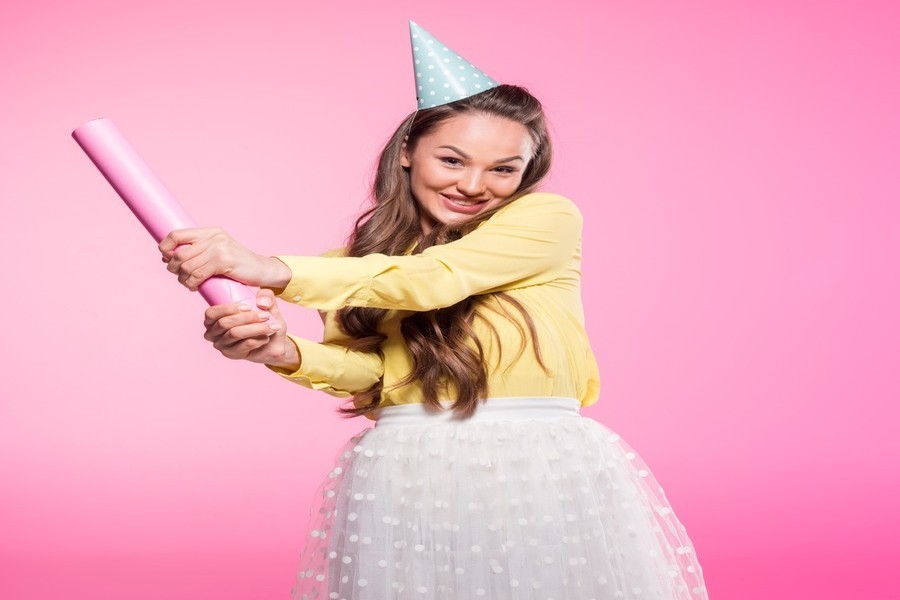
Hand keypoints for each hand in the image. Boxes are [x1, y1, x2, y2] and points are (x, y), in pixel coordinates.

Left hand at [159, 226, 280, 290]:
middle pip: (179, 253)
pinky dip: (192, 284)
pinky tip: (195, 287)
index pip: (176, 234)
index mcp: (210, 232)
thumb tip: (166, 257)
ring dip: (183, 279)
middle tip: (180, 277)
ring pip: (187, 266)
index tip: (167, 259)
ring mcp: (219, 248)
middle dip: (174, 269)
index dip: (165, 247)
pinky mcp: (224, 261)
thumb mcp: (216, 252)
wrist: (262, 270)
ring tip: (188, 284)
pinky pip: (198, 275)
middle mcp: (214, 237)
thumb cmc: (238, 265)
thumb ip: (196, 252)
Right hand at [203, 288, 298, 367]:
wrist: (274, 343)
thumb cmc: (265, 322)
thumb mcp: (268, 306)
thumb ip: (266, 296)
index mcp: (214, 319)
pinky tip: (266, 338)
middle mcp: (213, 333)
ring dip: (255, 328)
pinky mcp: (232, 355)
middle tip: (266, 316)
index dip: (228, 309)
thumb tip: (262, 303)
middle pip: (224, 323)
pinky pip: (244, 345)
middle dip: (247, 317)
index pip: (211, 313)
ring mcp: (222, 345)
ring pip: (235, 333)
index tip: (248, 307)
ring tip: (270, 327)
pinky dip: (257, 340)